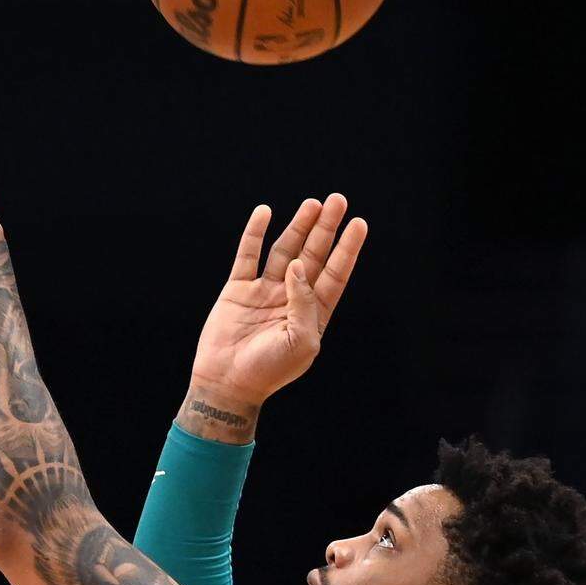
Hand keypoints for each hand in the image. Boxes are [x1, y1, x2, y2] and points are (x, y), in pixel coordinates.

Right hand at [190, 194, 367, 405]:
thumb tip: (300, 265)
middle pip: (314, 256)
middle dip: (325, 229)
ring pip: (284, 251)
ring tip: (312, 204)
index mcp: (312, 314)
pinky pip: (248, 256)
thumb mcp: (300, 341)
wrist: (227, 384)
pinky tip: (265, 212)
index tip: (358, 223)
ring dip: (298, 227)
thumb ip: (305, 303)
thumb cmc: (269, 370)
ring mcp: (264, 292)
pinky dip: (255, 234)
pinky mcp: (238, 290)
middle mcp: (291, 298)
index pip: (335, 274)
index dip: (347, 249)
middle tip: (337, 200)